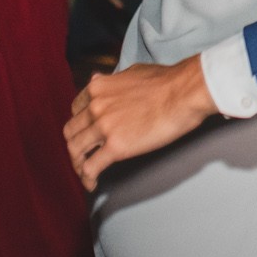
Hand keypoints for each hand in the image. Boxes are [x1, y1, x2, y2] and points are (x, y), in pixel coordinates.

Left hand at [65, 57, 215, 189]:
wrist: (184, 93)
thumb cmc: (167, 81)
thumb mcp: (132, 72)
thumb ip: (111, 80)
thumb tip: (98, 80)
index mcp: (98, 88)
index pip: (75, 110)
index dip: (79, 124)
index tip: (85, 133)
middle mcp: (95, 107)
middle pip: (71, 132)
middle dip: (75, 145)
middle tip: (84, 155)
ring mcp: (104, 127)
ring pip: (75, 151)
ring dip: (78, 164)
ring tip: (86, 173)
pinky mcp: (116, 147)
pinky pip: (91, 167)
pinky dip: (87, 179)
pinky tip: (93, 184)